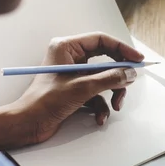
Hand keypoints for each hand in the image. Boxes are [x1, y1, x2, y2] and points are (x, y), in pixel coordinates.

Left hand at [14, 32, 143, 144]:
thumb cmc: (43, 102)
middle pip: (106, 60)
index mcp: (67, 47)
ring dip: (112, 93)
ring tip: (115, 105)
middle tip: (130, 81)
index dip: (122, 49)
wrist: (27, 125)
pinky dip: (102, 105)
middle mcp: (71, 57)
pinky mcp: (75, 89)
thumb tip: (130, 73)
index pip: (102, 40)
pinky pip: (97, 92)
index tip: (137, 59)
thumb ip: (110, 78)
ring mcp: (74, 74)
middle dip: (118, 75)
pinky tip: (100, 117)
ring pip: (104, 78)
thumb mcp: (82, 88)